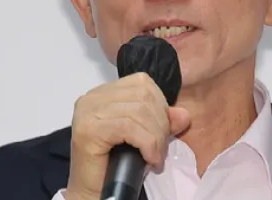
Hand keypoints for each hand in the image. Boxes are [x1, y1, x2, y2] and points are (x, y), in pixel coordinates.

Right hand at [63, 72, 190, 199]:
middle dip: (160, 123)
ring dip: (156, 136)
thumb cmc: (115, 166)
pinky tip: (149, 158)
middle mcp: (92, 98)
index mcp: (104, 93)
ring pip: (139, 110)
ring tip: (155, 156)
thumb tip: (183, 114)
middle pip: (143, 95)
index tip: (161, 130)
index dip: (160, 105)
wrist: (95, 193)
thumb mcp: (145, 138)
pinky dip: (147, 143)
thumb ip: (162, 121)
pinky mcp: (89, 129)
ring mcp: (88, 112)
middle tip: (160, 149)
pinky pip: (129, 126)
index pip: (142, 83)